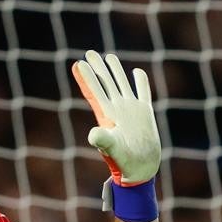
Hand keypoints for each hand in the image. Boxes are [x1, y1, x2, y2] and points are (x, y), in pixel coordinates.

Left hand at [70, 50, 160, 185]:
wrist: (141, 168)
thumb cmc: (124, 161)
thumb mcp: (113, 149)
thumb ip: (103, 140)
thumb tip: (94, 133)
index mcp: (107, 115)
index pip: (94, 92)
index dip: (86, 78)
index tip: (77, 64)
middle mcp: (117, 109)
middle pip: (106, 83)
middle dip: (97, 68)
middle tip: (89, 53)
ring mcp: (131, 109)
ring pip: (122, 83)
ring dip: (115, 70)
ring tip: (108, 56)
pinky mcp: (144, 112)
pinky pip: (142, 92)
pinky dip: (140, 81)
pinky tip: (136, 72)